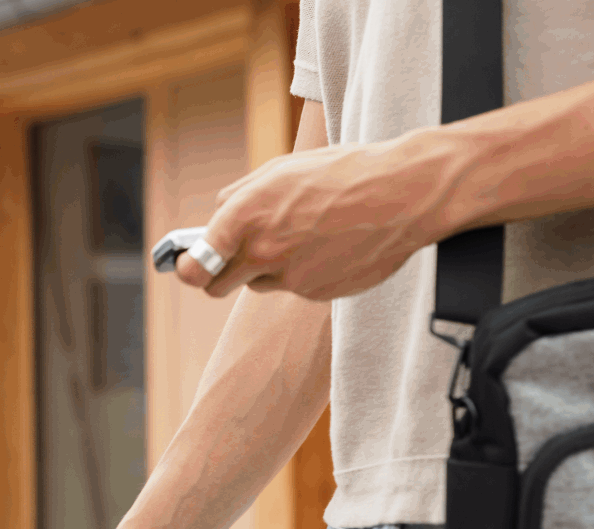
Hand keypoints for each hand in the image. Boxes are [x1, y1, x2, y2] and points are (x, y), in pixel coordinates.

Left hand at [175, 129, 461, 299]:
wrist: (404, 192)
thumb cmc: (343, 173)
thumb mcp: (281, 168)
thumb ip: (240, 194)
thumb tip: (219, 210)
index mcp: (244, 217)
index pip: (194, 266)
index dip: (189, 268)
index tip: (192, 265)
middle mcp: (262, 252)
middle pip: (216, 287)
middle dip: (221, 275)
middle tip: (236, 259)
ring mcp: (290, 277)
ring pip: (259, 285)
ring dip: (268, 269)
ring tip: (301, 237)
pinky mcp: (317, 293)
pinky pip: (297, 287)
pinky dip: (305, 272)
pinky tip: (329, 246)